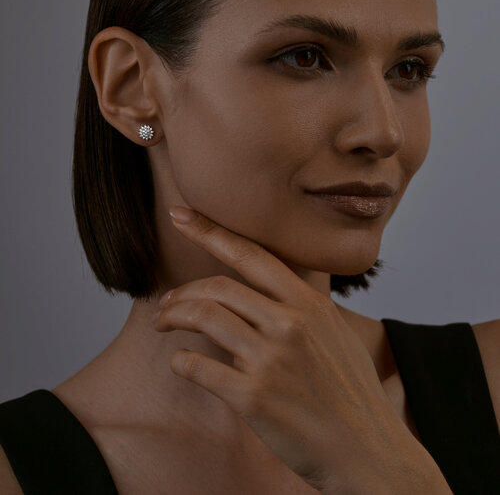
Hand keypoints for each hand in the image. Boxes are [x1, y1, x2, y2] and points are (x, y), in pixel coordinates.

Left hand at [152, 206, 420, 491]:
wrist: (369, 451)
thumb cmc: (351, 393)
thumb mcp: (334, 336)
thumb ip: (298, 311)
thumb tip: (255, 301)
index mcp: (311, 305)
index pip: (252, 254)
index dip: (210, 231)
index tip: (180, 215)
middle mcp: (291, 324)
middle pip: (219, 287)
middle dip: (182, 291)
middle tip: (166, 302)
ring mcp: (272, 359)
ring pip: (204, 317)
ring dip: (174, 317)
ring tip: (163, 324)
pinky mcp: (254, 397)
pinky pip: (200, 366)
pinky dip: (182, 360)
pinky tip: (181, 363)